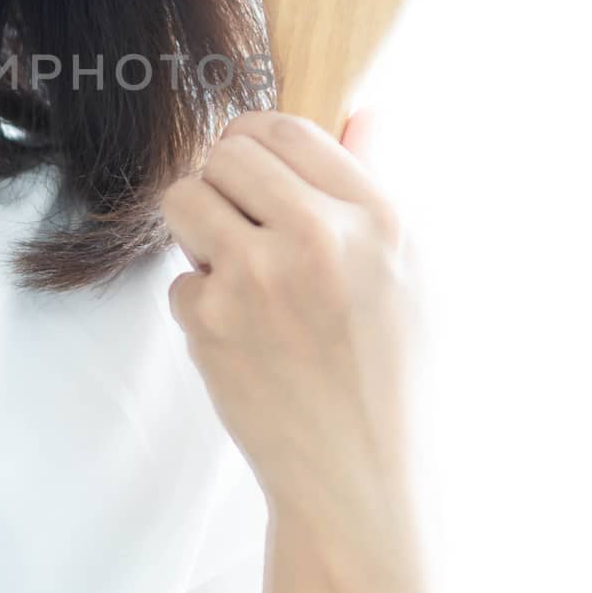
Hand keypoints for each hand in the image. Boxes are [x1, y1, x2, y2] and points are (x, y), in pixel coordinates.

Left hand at [161, 107, 422, 592]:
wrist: (362, 479)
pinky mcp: (212, 323)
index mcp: (377, 217)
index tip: (253, 171)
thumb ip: (376, 185)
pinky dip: (201, 306)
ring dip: (198, 231)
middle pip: (224, 153)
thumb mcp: (412, 273)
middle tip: (240, 224)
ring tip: (235, 271)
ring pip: (183, 200)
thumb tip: (364, 113)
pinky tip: (244, 339)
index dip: (256, 142)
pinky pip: (179, 280)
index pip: (286, 128)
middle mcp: (317, 238)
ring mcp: (258, 279)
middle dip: (222, 183)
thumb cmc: (392, 373)